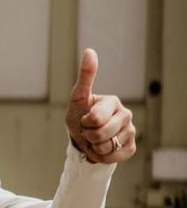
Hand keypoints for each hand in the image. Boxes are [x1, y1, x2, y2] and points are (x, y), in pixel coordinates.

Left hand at [65, 48, 135, 163]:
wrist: (82, 139)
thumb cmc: (79, 115)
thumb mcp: (78, 97)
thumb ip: (85, 76)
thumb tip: (90, 50)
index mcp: (113, 102)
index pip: (96, 119)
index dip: (84, 123)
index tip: (84, 118)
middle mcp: (126, 115)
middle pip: (101, 134)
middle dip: (88, 135)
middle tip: (88, 130)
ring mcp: (130, 131)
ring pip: (107, 146)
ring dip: (94, 146)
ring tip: (94, 139)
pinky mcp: (130, 147)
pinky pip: (113, 156)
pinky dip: (102, 155)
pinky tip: (102, 148)